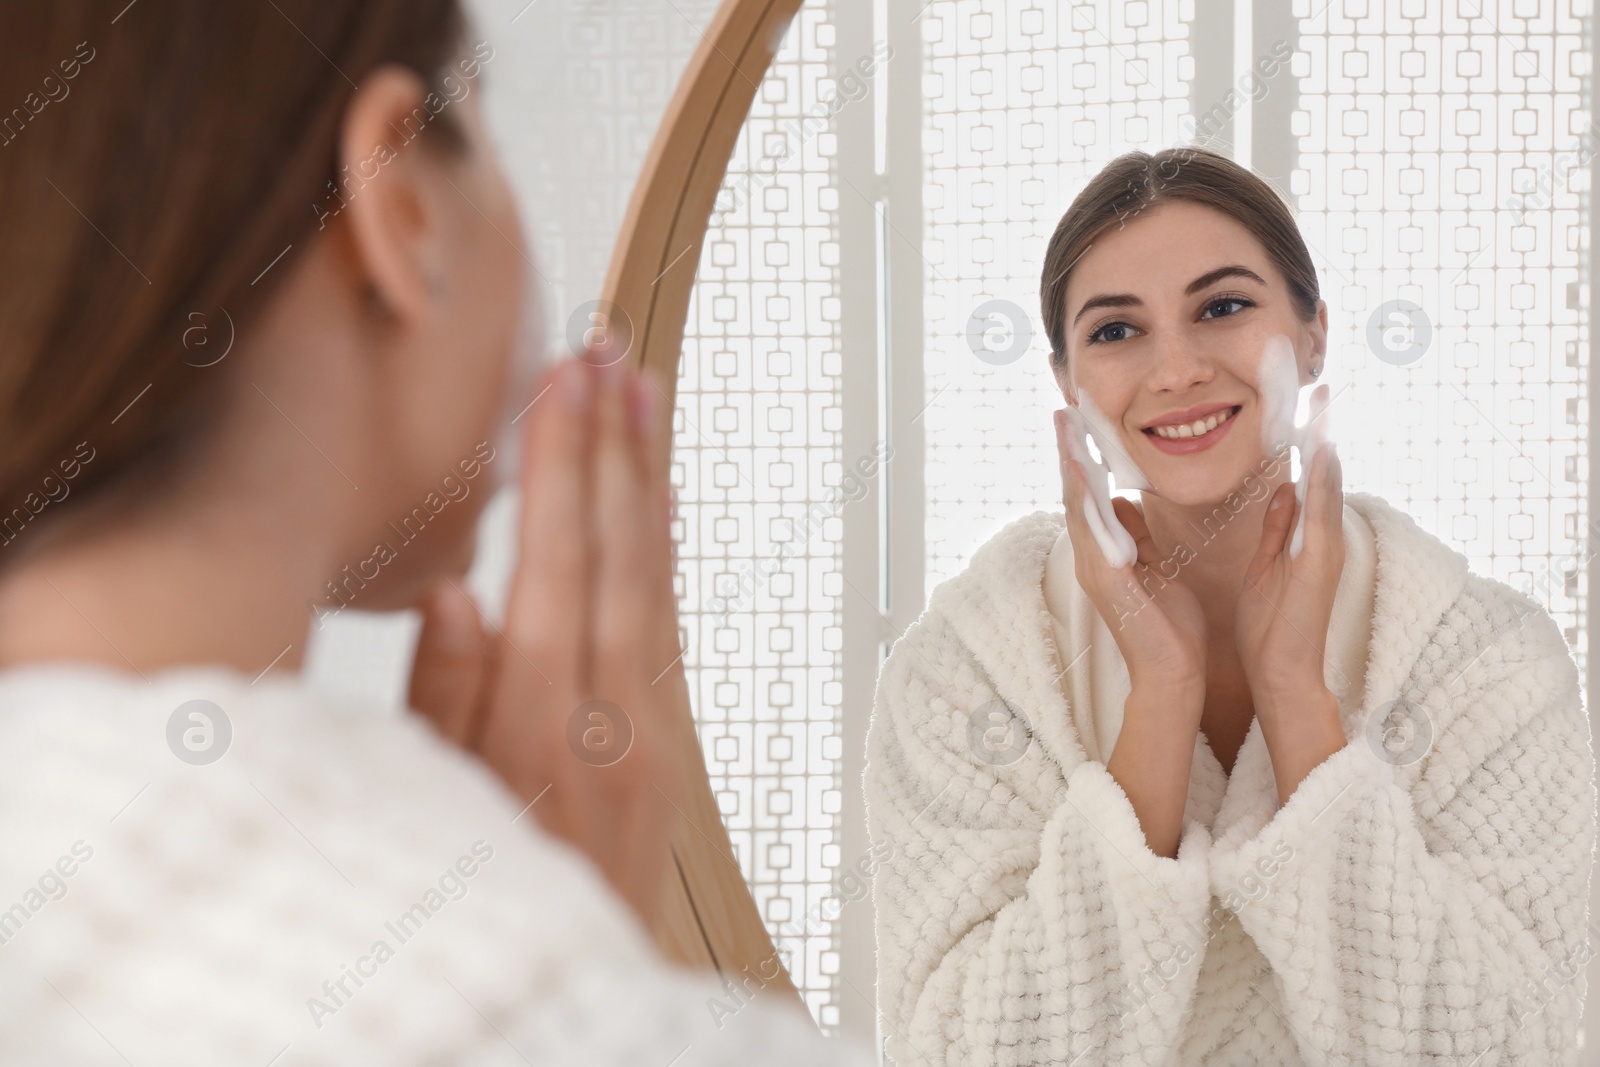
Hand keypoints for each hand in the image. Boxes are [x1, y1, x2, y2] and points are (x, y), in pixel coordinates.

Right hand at [407, 355, 686, 930]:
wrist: (591, 990)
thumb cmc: (491, 900)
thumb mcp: (433, 809)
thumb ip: (442, 698)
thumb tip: (457, 587)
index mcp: (544, 719)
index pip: (556, 556)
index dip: (561, 460)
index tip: (563, 381)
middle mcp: (614, 710)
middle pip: (619, 547)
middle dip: (613, 440)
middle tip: (609, 350)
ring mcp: (657, 724)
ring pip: (656, 572)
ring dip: (649, 474)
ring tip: (643, 393)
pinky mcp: (676, 740)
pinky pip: (671, 616)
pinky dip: (665, 543)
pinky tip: (657, 497)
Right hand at [1054, 409, 1206, 709]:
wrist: (1173, 673)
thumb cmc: (1170, 626)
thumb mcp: (1156, 567)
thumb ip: (1137, 536)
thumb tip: (1123, 503)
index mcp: (1106, 553)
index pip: (1089, 497)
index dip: (1081, 460)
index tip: (1079, 424)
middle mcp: (1092, 557)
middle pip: (1073, 495)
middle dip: (1067, 453)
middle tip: (1061, 413)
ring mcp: (1094, 568)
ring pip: (1076, 507)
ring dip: (1069, 466)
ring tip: (1065, 430)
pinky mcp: (1105, 580)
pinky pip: (1090, 531)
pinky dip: (1084, 499)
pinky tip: (1084, 472)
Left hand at [1235, 388, 1345, 718]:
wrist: (1281, 675)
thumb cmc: (1271, 627)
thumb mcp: (1267, 565)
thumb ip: (1277, 528)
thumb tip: (1283, 489)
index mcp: (1303, 536)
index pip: (1305, 477)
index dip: (1304, 440)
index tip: (1299, 402)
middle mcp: (1320, 538)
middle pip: (1323, 474)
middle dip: (1321, 431)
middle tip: (1321, 387)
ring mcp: (1324, 551)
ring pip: (1327, 488)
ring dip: (1325, 446)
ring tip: (1323, 406)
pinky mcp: (1320, 567)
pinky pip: (1321, 519)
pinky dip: (1322, 488)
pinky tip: (1323, 458)